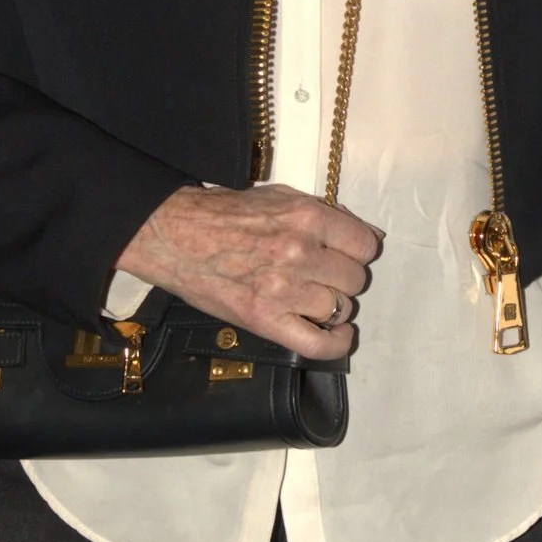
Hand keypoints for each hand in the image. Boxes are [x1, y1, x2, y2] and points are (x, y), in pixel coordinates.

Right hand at [117, 183, 381, 358]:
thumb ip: (325, 215)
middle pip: (354, 279)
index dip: (357, 251)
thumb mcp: (279, 197)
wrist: (174, 236)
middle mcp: (299, 253)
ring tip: (312, 297)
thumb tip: (367, 236)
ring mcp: (283, 289)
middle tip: (321, 275)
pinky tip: (338, 335)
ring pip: (341, 308)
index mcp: (306, 218)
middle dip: (342, 278)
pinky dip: (337, 343)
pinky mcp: (266, 320)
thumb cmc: (224, 214)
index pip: (365, 245)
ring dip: (332, 305)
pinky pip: (319, 343)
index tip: (345, 255)